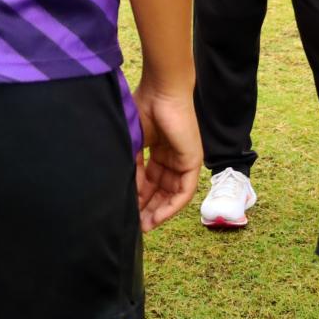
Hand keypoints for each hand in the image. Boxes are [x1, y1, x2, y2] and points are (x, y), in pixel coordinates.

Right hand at [131, 81, 200, 231]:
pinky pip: (184, 191)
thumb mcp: (132, 144)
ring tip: (144, 227)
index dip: (139, 198)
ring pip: (172, 194)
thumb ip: (132, 168)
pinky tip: (158, 217)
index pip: (150, 181)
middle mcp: (172, 157)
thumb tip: (125, 193)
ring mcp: (184, 159)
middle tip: (135, 227)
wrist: (161, 90)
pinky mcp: (193, 161)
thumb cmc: (143, 108)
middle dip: (148, 209)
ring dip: (158, 211)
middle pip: (161, 190)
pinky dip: (171, 206)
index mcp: (158, 150)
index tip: (126, 213)